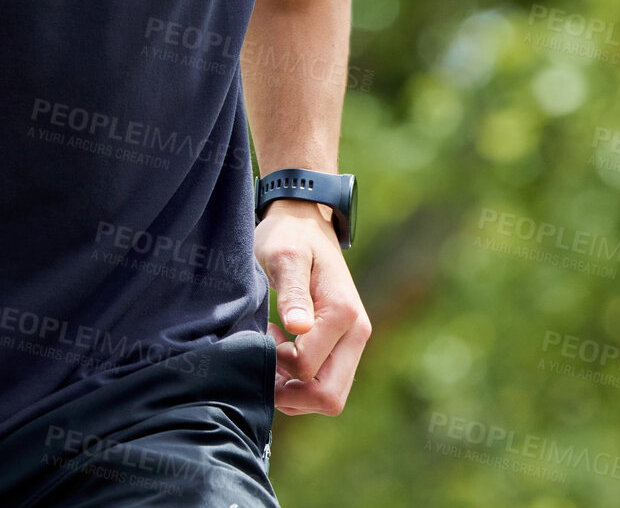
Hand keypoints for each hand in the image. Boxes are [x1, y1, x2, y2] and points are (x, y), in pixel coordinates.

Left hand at [254, 198, 371, 416]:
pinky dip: (300, 382)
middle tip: (262, 365)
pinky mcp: (343, 345)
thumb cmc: (289, 236)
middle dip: (291, 395)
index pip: (309, 369)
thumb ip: (292, 292)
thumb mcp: (285, 256)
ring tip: (270, 353)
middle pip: (329, 397)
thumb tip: (297, 330)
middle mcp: (356, 333)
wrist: (305, 221)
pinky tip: (280, 351)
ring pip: (329, 396)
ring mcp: (352, 341)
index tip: (262, 337)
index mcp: (343, 314)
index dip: (278, 366)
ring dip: (294, 390)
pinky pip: (326, 383)